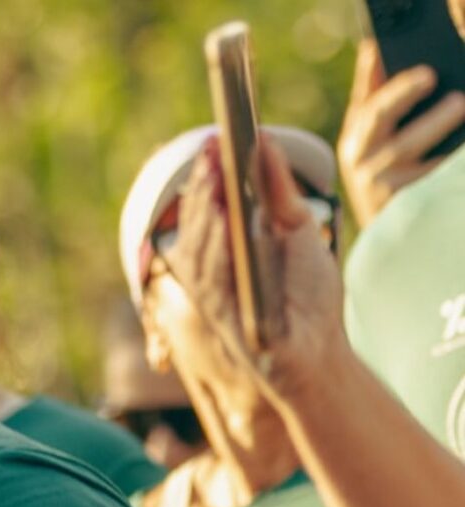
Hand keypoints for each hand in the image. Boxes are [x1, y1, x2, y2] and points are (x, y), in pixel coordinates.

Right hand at [166, 136, 345, 405]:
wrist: (321, 354)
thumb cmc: (309, 300)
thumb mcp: (298, 233)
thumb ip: (278, 192)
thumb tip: (264, 142)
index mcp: (229, 254)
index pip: (210, 208)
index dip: (210, 175)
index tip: (216, 139)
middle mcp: (215, 275)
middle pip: (198, 225)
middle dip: (204, 186)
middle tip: (212, 150)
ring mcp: (216, 299)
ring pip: (198, 250)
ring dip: (204, 211)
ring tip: (214, 174)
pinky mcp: (224, 319)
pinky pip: (211, 279)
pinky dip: (215, 248)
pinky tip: (223, 217)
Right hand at [338, 40, 464, 227]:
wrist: (382, 245)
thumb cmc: (380, 176)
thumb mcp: (367, 137)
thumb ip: (371, 93)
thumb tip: (373, 47)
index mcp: (355, 144)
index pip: (373, 111)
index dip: (399, 91)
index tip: (428, 74)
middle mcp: (362, 169)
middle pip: (392, 133)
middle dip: (420, 109)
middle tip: (452, 94)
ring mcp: (381, 192)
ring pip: (415, 159)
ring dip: (441, 132)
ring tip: (463, 109)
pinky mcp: (400, 213)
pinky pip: (433, 184)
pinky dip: (450, 168)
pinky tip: (460, 156)